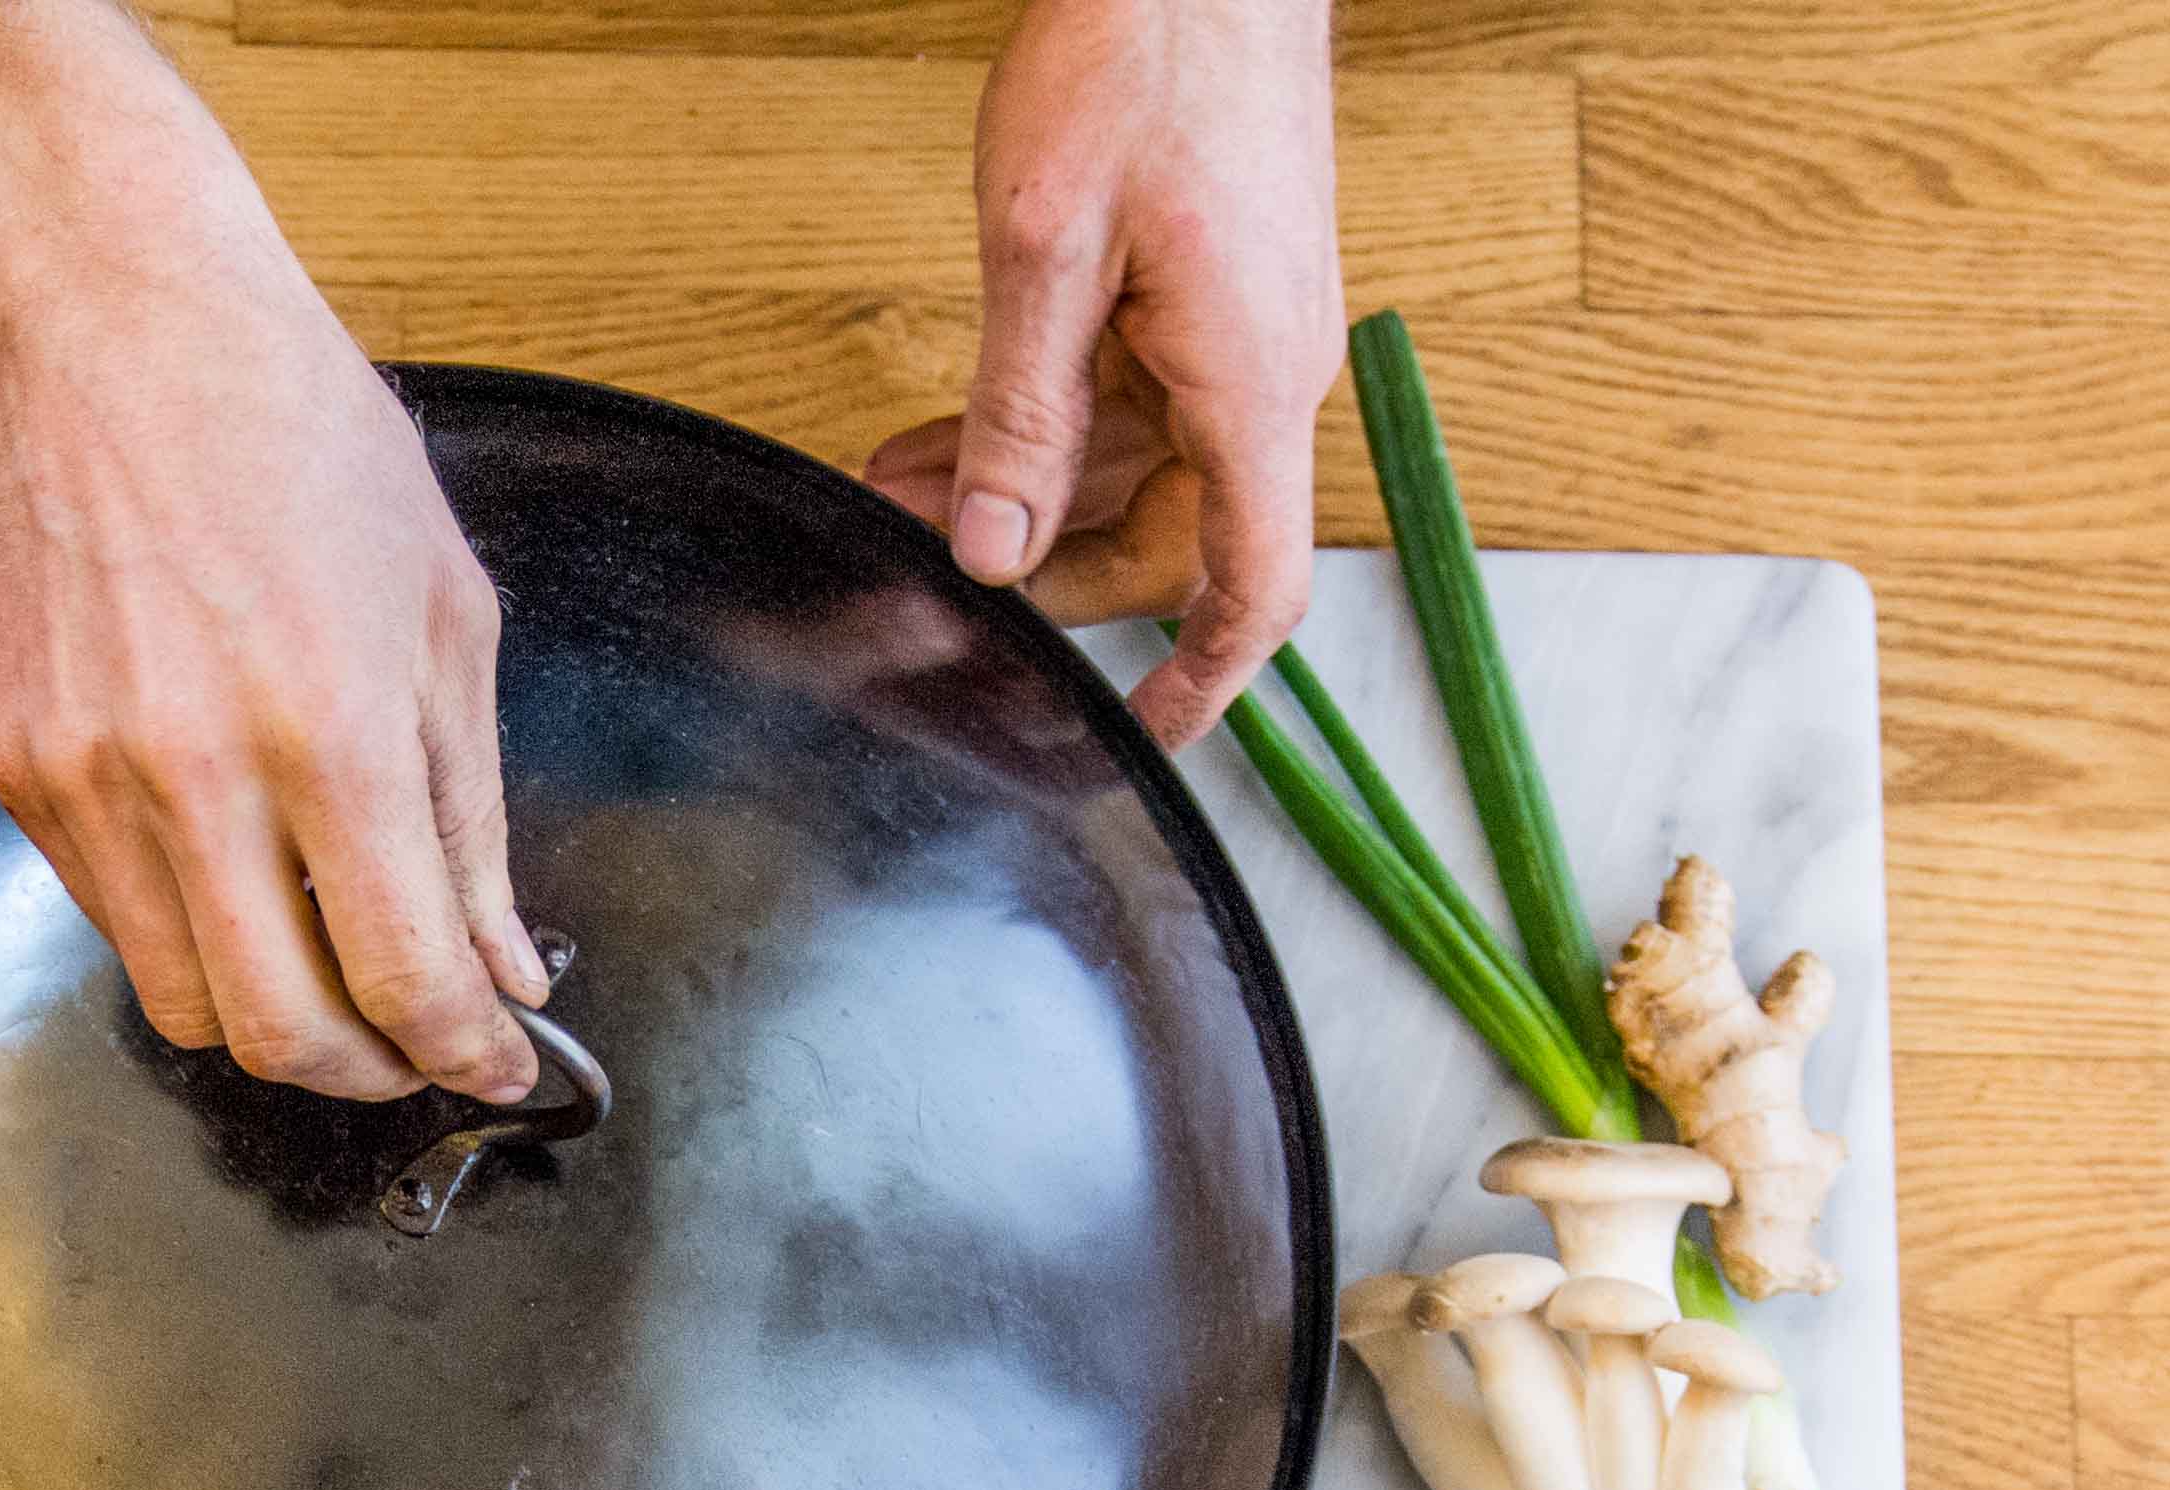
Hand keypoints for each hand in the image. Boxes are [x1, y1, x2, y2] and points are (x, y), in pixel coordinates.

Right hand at [0, 0, 545, 1103]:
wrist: (107, 325)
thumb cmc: (296, 440)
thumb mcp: (449, 624)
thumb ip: (476, 825)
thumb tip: (505, 966)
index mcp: (333, 737)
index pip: (407, 980)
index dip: (467, 1055)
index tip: (500, 1068)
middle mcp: (198, 775)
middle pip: (285, 1035)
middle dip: (373, 1074)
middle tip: (419, 1050)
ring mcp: (92, 779)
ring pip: (186, 1006)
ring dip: (277, 1026)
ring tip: (338, 980)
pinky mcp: (22, 770)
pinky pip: (117, 927)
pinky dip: (196, 947)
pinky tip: (249, 891)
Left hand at [862, 0, 1343, 749]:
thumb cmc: (1151, 45)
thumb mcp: (1046, 246)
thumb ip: (1018, 416)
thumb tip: (990, 551)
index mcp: (1251, 389)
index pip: (1251, 592)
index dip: (1200, 684)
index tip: (1142, 740)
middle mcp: (1266, 379)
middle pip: (1166, 539)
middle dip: (1042, 566)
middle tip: (927, 575)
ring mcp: (1242, 337)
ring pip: (1132, 468)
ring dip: (1022, 490)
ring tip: (903, 489)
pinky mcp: (1213, 296)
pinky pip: (1129, 398)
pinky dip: (1043, 424)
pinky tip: (951, 434)